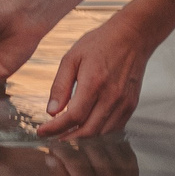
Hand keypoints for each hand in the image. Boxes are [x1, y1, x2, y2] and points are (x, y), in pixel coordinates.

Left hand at [39, 16, 151, 138]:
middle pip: (88, 130)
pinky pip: (114, 128)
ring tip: (67, 134)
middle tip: (53, 137)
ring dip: (83, 137)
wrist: (132, 37)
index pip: (73, 116)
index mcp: (93, 82)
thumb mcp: (71, 58)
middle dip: (68, 138)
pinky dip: (99, 132)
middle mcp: (111, 96)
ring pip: (101, 133)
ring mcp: (123, 103)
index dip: (55, 128)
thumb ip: (60, 86)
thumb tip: (51, 111)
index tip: (42, 132)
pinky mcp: (131, 105)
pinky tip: (87, 126)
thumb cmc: (100, 43)